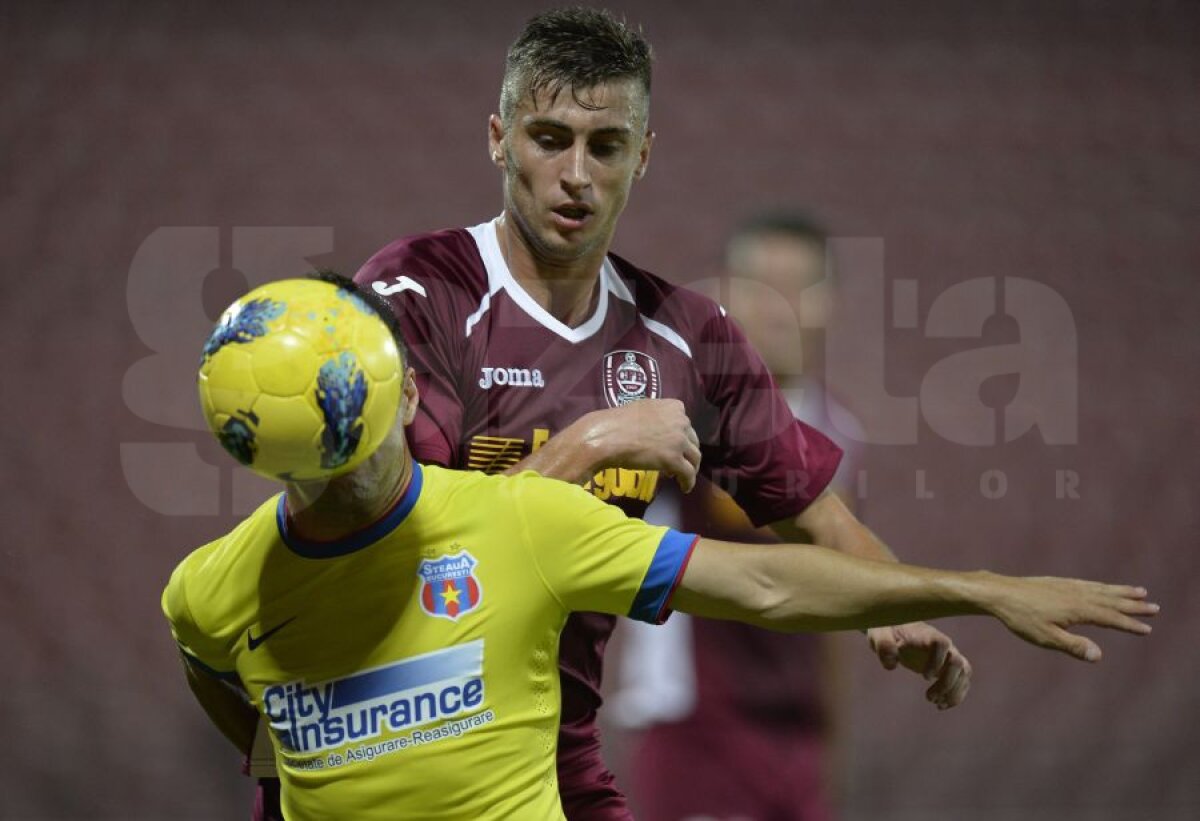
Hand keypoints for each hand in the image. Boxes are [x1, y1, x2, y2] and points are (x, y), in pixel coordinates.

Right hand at [580, 399, 701, 491]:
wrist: (608, 436)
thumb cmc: (618, 422)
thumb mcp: (643, 409)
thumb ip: (656, 416)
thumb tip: (656, 427)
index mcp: (674, 407)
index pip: (685, 424)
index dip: (681, 437)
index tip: (674, 445)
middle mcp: (681, 421)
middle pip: (692, 441)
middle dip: (687, 452)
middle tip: (680, 461)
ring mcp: (679, 441)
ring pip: (694, 458)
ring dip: (691, 468)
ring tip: (684, 477)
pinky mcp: (674, 460)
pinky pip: (688, 474)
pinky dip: (688, 482)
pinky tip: (684, 488)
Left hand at [867, 622, 971, 709]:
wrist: (895, 631)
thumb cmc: (886, 630)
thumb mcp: (878, 634)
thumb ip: (883, 645)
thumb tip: (891, 664)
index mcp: (926, 634)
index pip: (942, 644)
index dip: (937, 661)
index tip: (924, 677)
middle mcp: (943, 645)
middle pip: (958, 662)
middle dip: (947, 684)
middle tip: (929, 698)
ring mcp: (948, 656)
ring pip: (964, 673)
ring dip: (954, 692)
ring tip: (937, 704)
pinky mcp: (948, 667)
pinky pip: (963, 681)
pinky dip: (956, 695)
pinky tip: (941, 706)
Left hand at [984, 574, 1157, 661]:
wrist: (999, 592)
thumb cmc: (1021, 618)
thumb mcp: (1045, 637)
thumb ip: (1073, 646)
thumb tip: (1100, 656)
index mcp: (1078, 609)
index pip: (1110, 618)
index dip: (1129, 624)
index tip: (1148, 628)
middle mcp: (1077, 594)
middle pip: (1111, 600)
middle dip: (1133, 604)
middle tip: (1155, 607)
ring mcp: (1068, 586)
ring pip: (1101, 589)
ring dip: (1121, 591)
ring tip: (1139, 591)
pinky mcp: (1058, 582)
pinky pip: (1088, 583)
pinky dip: (1102, 585)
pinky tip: (1103, 587)